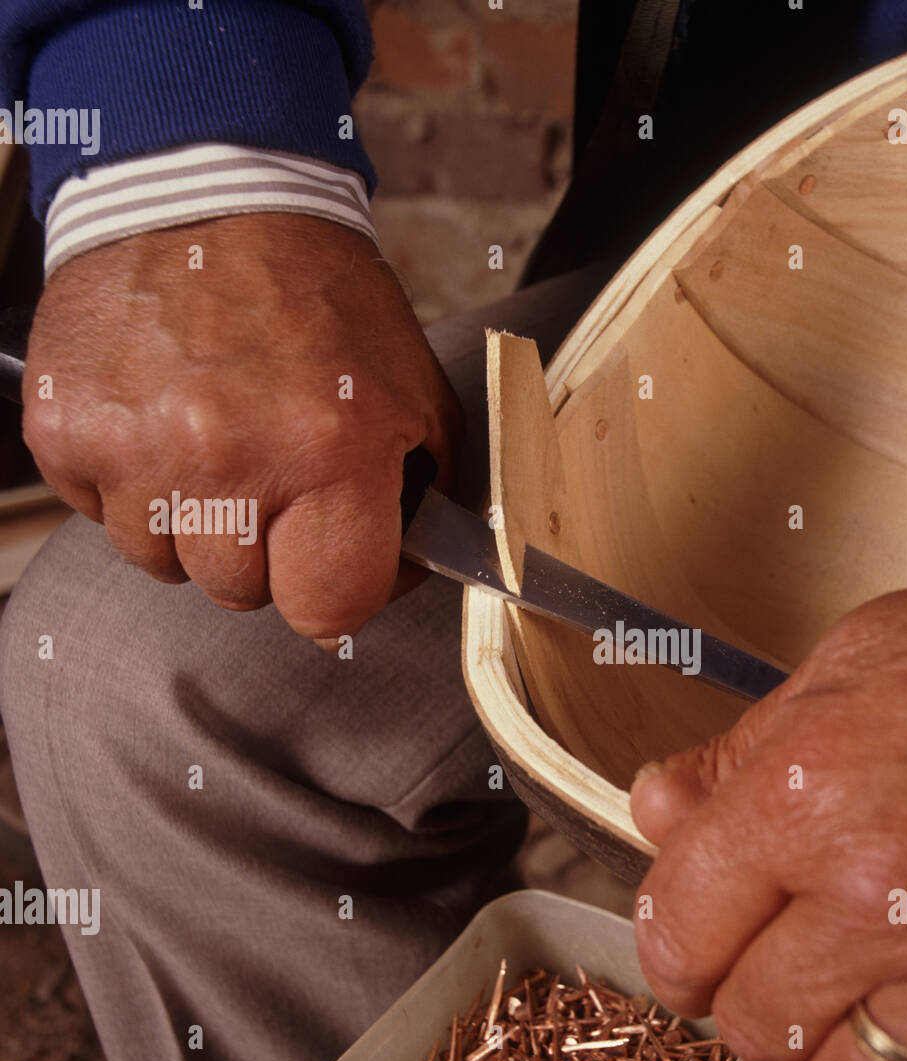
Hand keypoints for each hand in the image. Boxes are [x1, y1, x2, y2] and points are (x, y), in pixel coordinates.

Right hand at [22, 213, 461, 638]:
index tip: (343, 568)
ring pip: (165, 565)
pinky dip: (133, 487)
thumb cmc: (316, 291)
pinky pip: (101, 514)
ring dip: (195, 527)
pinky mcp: (66, 430)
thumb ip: (426, 491)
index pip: (329, 609)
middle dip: (268, 556)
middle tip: (277, 482)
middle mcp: (228, 457)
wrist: (208, 190)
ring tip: (218, 446)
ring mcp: (137, 448)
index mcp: (329, 450)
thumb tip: (410, 567)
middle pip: (242, 595)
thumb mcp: (412, 388)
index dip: (343, 595)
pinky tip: (163, 424)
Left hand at [630, 542, 906, 1060]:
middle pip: (755, 1025)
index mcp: (810, 794)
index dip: (675, 944)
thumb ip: (746, 750)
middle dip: (754, 1000)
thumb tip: (665, 806)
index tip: (692, 946)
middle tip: (782, 964)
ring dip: (843, 1060)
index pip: (680, 927)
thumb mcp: (860, 657)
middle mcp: (882, 895)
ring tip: (865, 1008)